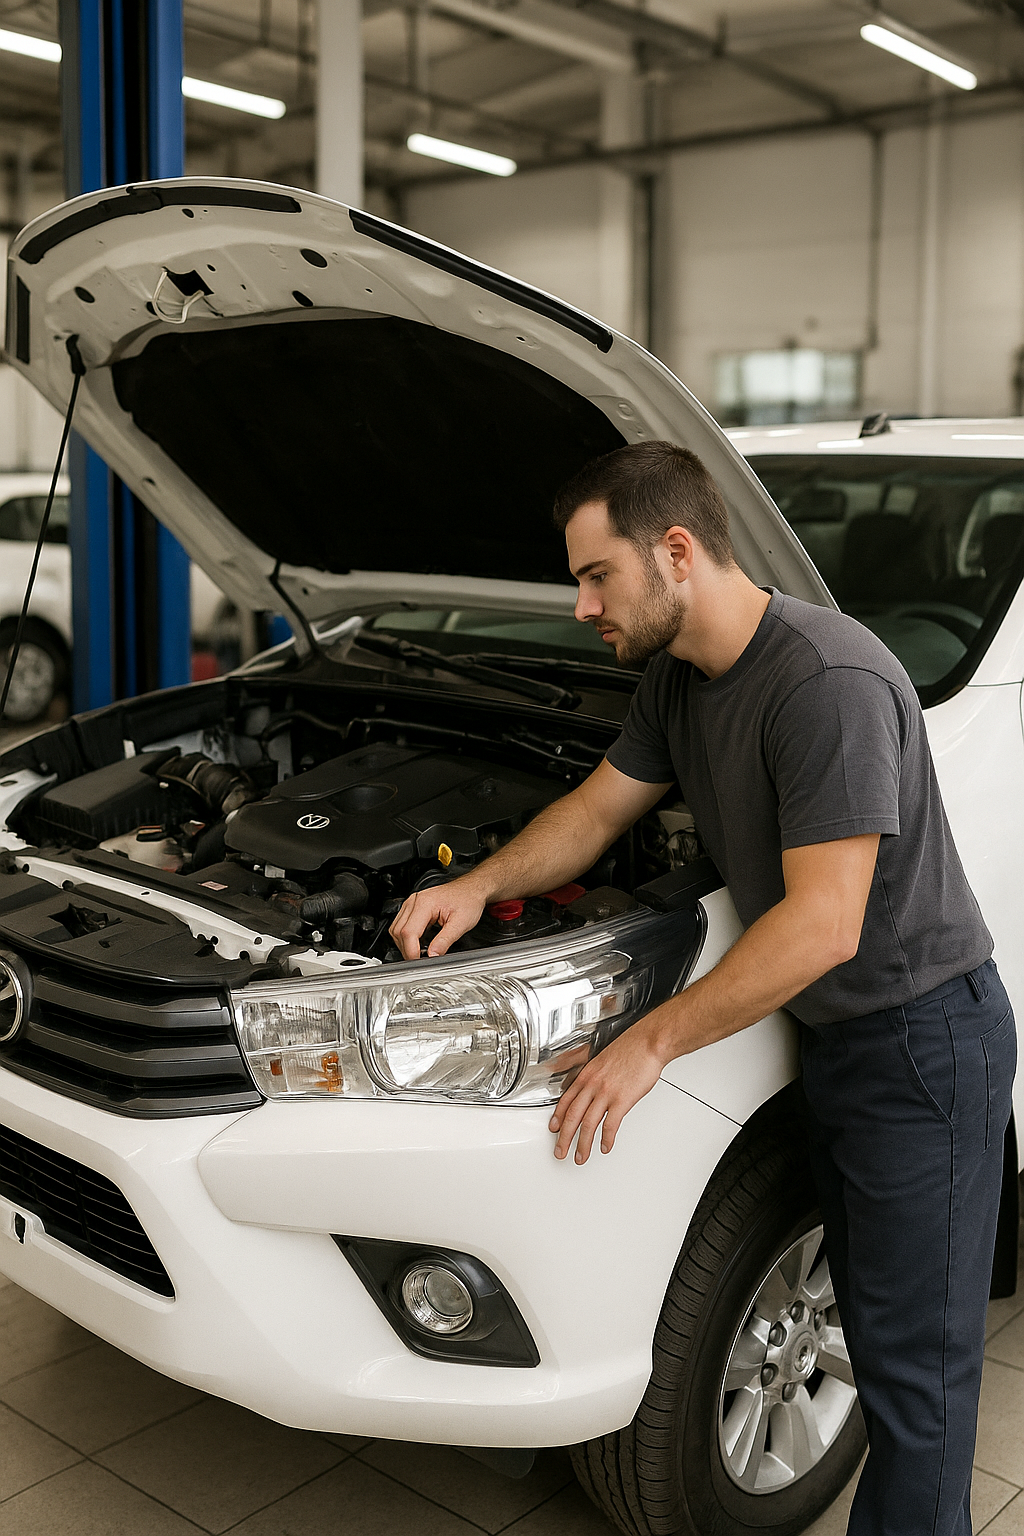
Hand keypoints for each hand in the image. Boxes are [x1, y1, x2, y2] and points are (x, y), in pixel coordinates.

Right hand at [389, 876, 488, 958]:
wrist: (471, 889)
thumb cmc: (468, 900)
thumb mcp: (461, 923)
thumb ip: (445, 941)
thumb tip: (433, 955)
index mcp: (425, 903)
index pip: (408, 932)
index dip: (411, 951)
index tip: (419, 962)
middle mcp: (414, 901)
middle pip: (398, 932)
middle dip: (407, 949)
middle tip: (421, 960)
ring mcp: (412, 903)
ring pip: (396, 929)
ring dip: (405, 944)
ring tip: (421, 951)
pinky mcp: (413, 907)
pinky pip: (402, 925)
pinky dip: (408, 937)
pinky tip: (420, 942)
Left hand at [549, 1022, 666, 1163]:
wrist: (648, 1042)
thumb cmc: (631, 1047)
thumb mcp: (604, 1058)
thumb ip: (596, 1074)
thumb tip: (595, 1087)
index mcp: (587, 1074)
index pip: (566, 1100)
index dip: (558, 1117)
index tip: (554, 1129)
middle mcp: (593, 1085)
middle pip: (572, 1116)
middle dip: (564, 1138)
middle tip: (560, 1152)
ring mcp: (606, 1093)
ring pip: (588, 1124)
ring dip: (583, 1144)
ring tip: (580, 1157)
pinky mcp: (622, 1100)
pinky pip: (610, 1124)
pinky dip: (606, 1139)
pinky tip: (605, 1146)